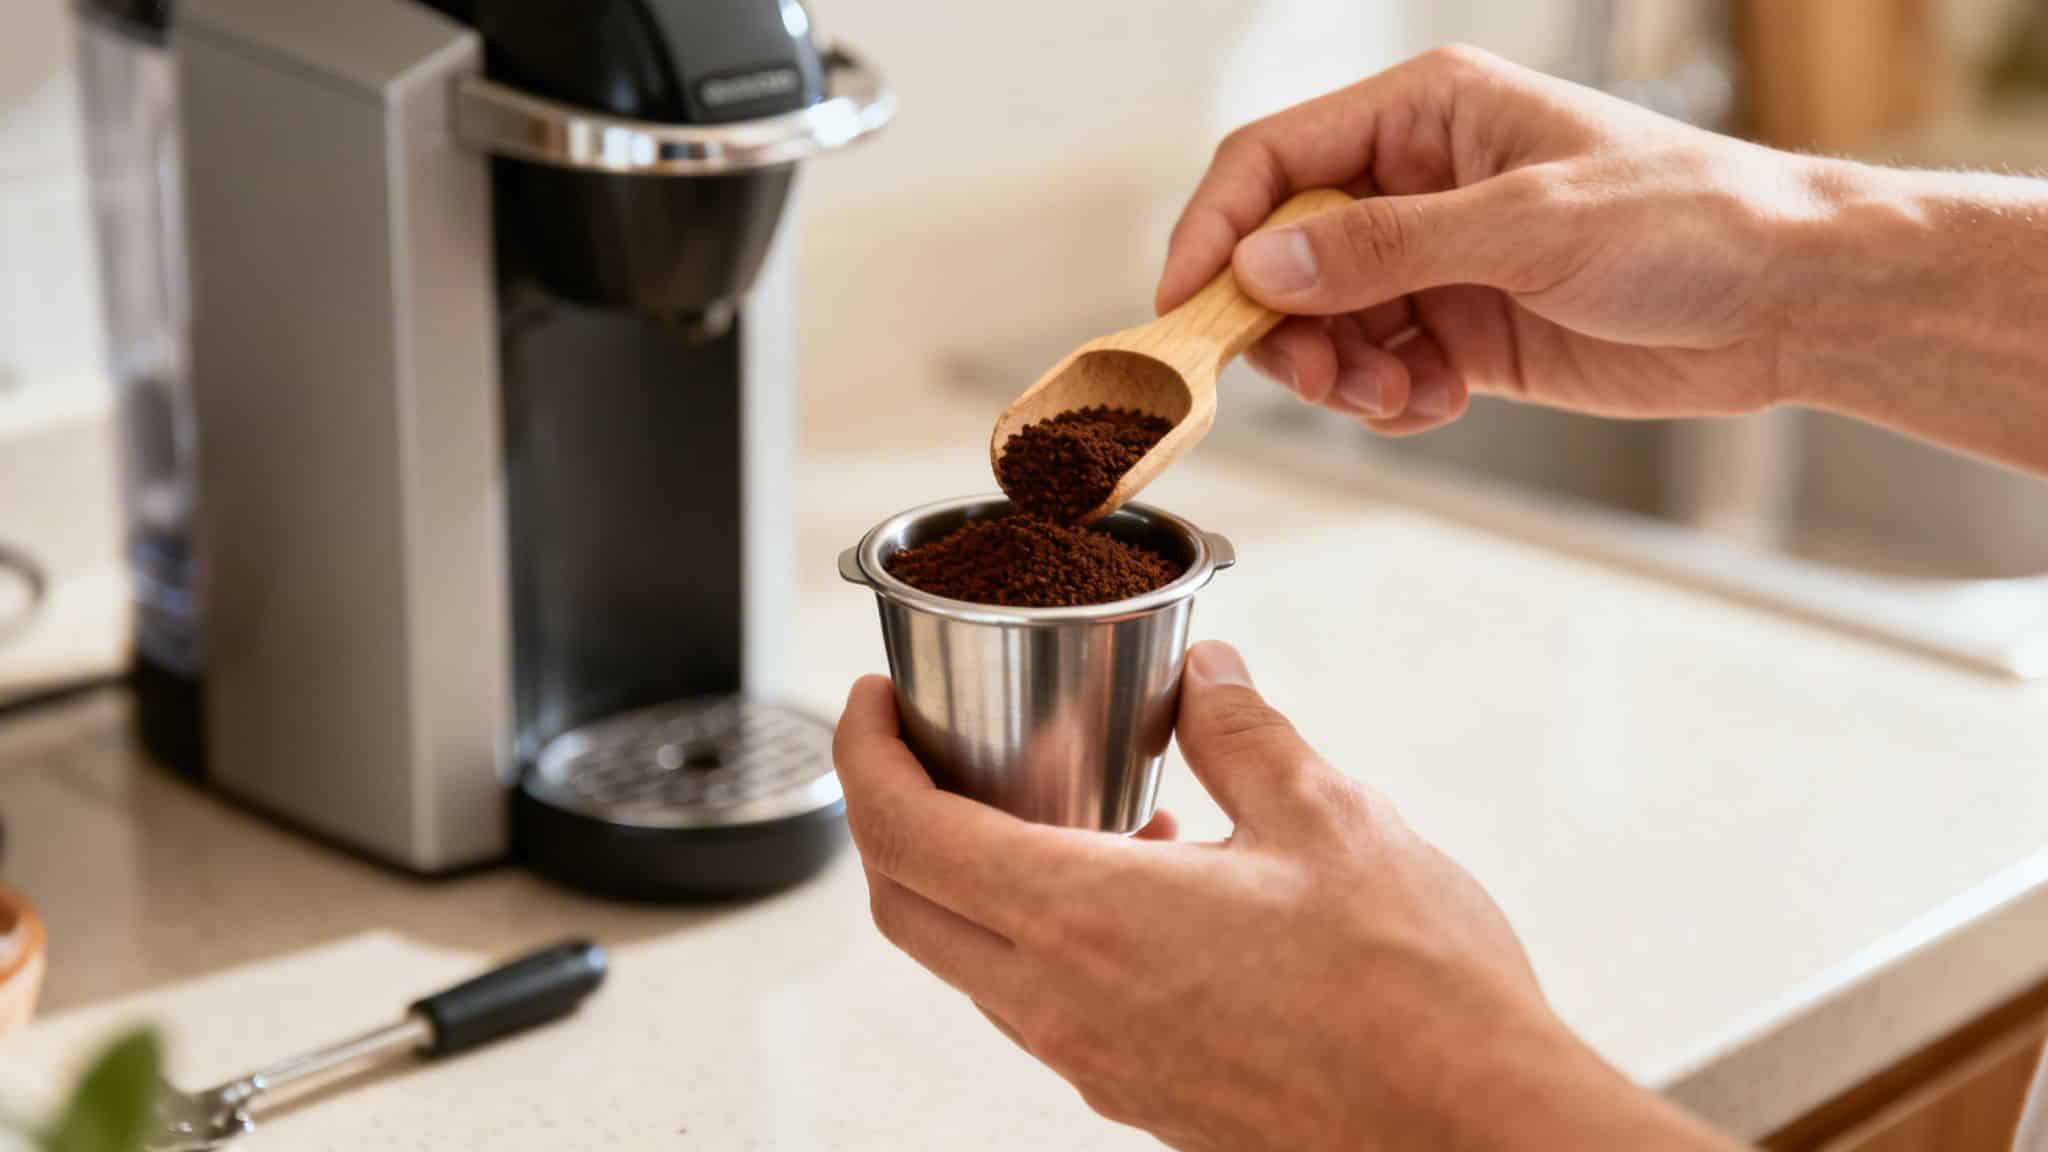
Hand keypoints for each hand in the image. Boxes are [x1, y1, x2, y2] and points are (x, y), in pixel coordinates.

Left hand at [834, 642, 1737, 1150]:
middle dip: (890, 814)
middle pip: (907, 907)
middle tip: (925, 744)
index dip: (864, 757)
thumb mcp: (1325, 816)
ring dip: (971, 874)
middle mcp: (1063, 1003)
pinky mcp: (1133, 1089)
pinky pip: (1038, 1000)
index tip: (872, 705)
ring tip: (1049, 797)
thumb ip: (1240, 730)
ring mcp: (1092, 1059)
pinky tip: (1139, 874)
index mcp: (1087, 919)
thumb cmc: (1410, 995)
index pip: (903, 836)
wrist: (1472, 1132)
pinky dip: (1039, 928)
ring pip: (970, 959)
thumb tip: (1205, 675)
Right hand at [1159, 45, 1815, 435]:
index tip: (1186, 308)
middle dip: (1286, 326)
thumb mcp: (1528, 224)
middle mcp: (1417, 183)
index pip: (1274, 161)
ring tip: (1401, 398)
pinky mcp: (1463, 331)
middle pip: (1284, 254)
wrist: (1789, 300)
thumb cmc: (1690, 220)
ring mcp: (1438, 262)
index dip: (1217, 232)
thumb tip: (1265, 267)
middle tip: (1319, 378)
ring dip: (1341, 375)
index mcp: (1426, 114)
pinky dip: (1389, 403)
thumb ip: (1385, 247)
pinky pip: (1379, 372)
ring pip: (1323, 325)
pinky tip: (1440, 403)